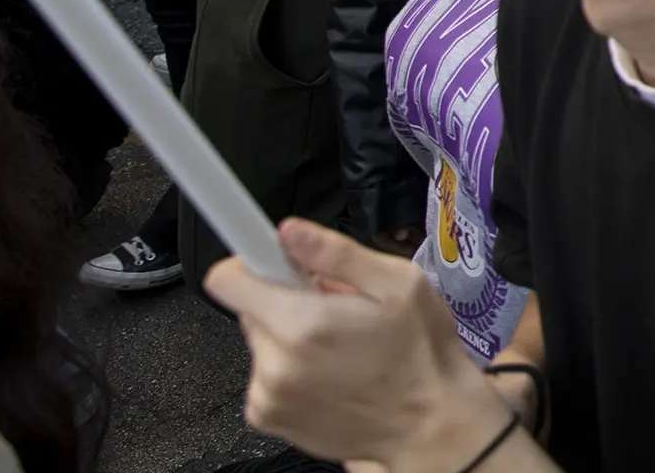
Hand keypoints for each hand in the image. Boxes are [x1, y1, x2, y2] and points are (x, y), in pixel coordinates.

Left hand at [205, 218, 525, 472]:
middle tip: (336, 310)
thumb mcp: (400, 285)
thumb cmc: (420, 353)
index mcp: (303, 324)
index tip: (278, 262)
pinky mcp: (268, 417)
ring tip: (340, 345)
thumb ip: (337, 254)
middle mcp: (274, 364)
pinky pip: (264, 374)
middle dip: (288, 300)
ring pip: (261, 341)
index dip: (254, 261)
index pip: (227, 280)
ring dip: (290, 336)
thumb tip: (290, 231)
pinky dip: (290, 368)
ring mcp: (267, 395)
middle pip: (251, 308)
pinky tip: (331, 373)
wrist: (427, 424)